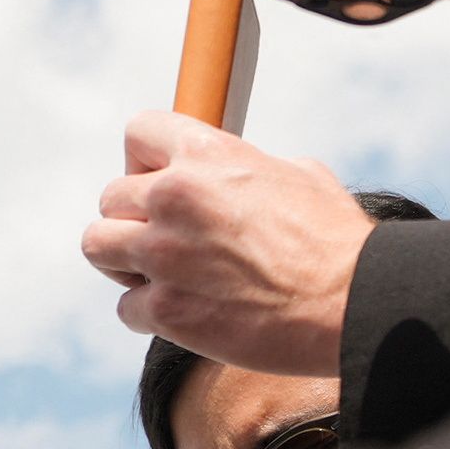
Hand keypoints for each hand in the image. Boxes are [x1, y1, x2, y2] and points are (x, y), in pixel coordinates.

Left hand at [81, 115, 374, 377]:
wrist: (352, 303)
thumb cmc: (337, 241)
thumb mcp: (299, 175)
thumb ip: (249, 168)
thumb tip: (237, 173)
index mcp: (206, 155)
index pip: (138, 133)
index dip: (146, 160)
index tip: (162, 182)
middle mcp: (174, 197)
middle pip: (110, 198)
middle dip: (134, 219)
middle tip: (168, 240)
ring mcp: (164, 254)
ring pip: (97, 245)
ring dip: (123, 262)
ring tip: (159, 274)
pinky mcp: (166, 309)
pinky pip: (126, 308)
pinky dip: (151, 315)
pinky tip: (188, 313)